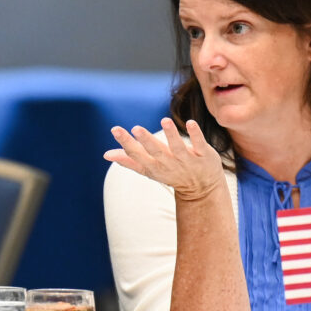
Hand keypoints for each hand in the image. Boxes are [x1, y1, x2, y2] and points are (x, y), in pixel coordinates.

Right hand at [104, 118, 223, 200]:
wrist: (202, 189)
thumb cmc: (171, 174)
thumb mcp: (149, 170)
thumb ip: (129, 160)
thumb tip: (106, 154)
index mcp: (154, 167)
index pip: (137, 154)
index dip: (126, 142)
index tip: (115, 129)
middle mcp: (169, 164)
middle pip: (156, 152)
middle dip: (146, 141)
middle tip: (136, 129)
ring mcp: (187, 161)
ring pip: (178, 147)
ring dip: (171, 135)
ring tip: (164, 121)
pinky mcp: (204, 156)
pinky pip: (199, 144)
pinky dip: (196, 134)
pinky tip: (190, 122)